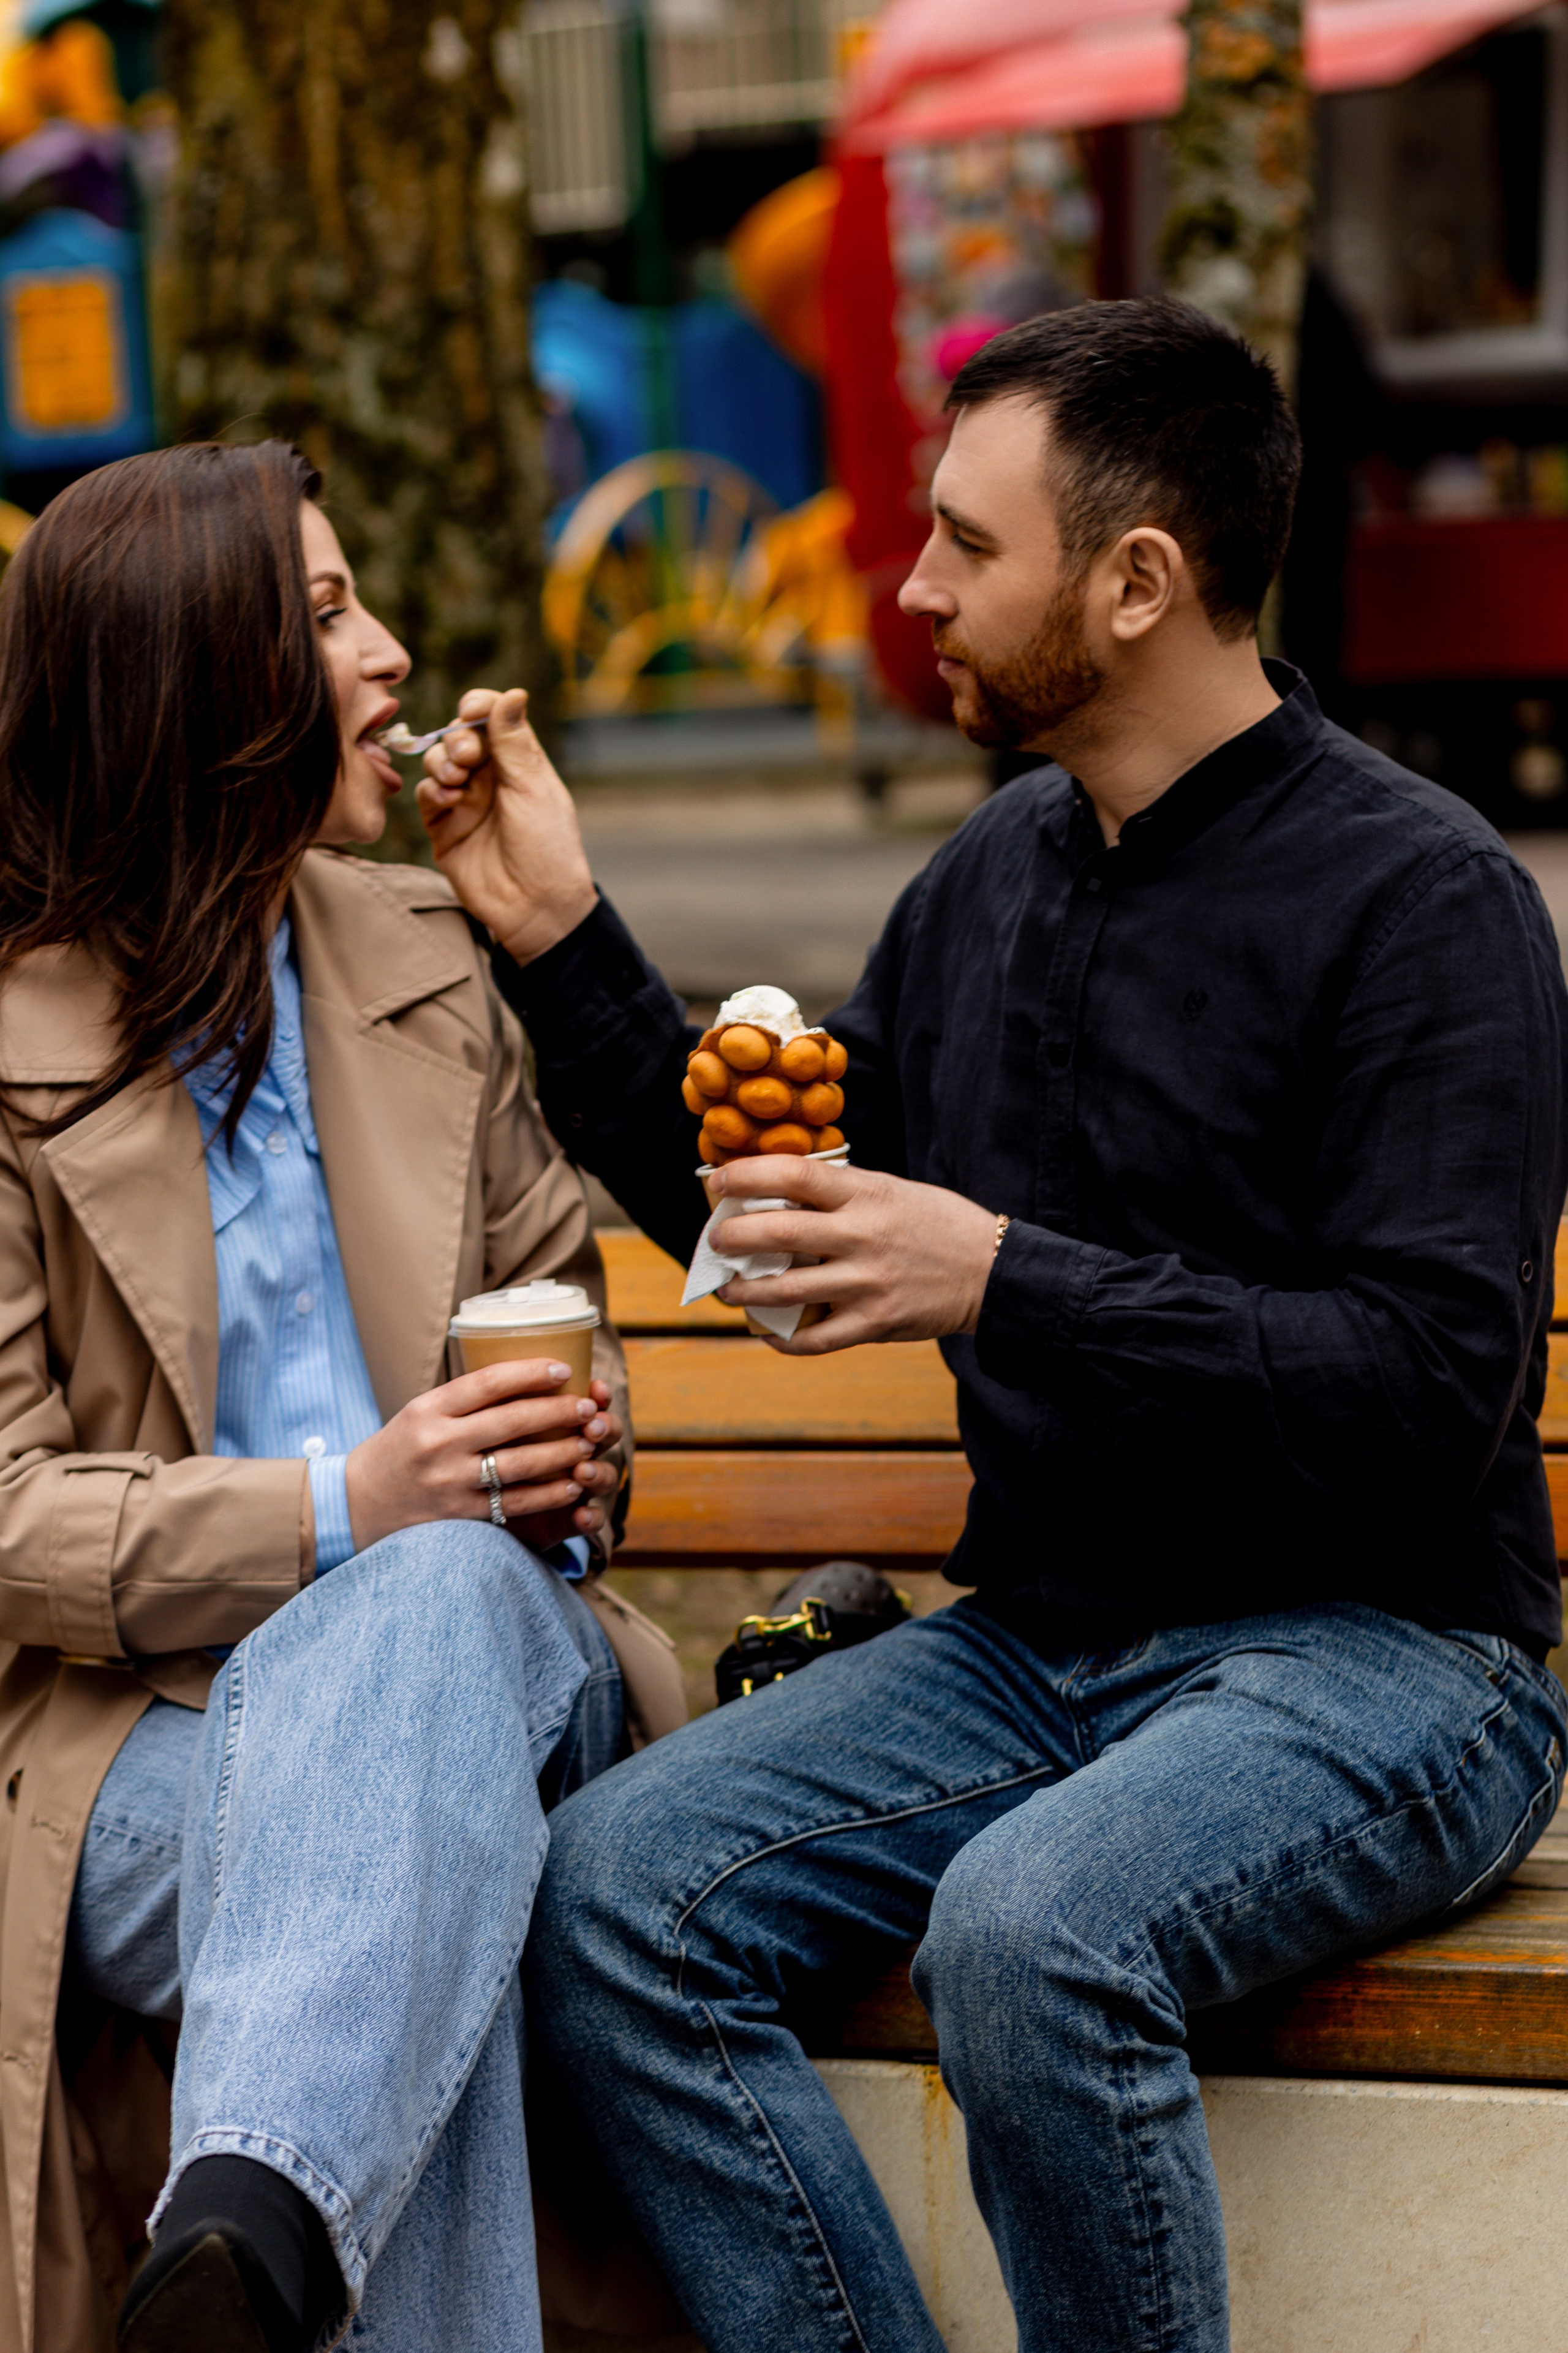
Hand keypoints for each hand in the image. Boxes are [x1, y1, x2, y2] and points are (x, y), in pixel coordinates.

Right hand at [344, 1361, 621, 1551]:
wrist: (357, 1505)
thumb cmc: (399, 1451)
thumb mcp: (419, 1413)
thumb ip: (463, 1401)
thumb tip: (526, 1379)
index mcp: (428, 1409)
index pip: (487, 1382)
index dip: (530, 1372)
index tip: (564, 1368)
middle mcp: (438, 1443)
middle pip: (511, 1421)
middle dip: (558, 1411)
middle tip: (589, 1407)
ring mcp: (449, 1482)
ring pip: (519, 1464)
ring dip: (561, 1452)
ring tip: (589, 1443)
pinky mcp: (459, 1516)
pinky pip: (513, 1503)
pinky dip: (547, 1494)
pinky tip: (571, 1485)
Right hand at [415, 687, 597, 964]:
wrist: (535, 907)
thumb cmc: (547, 848)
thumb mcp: (534, 789)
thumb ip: (515, 742)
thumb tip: (513, 691)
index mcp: (519, 763)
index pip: (491, 718)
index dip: (478, 707)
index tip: (471, 710)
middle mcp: (490, 778)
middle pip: (459, 736)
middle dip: (457, 739)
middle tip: (467, 758)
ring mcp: (465, 801)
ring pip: (437, 762)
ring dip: (441, 762)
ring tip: (457, 781)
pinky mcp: (444, 827)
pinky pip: (425, 794)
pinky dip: (432, 790)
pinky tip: (449, 800)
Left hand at [709, 1157, 997, 1352]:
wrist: (992, 1270)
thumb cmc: (936, 1223)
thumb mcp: (890, 1190)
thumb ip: (840, 1193)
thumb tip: (779, 1193)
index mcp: (863, 1194)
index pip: (790, 1174)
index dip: (744, 1176)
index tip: (717, 1182)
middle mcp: (860, 1236)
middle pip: (775, 1233)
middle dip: (731, 1238)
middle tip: (715, 1241)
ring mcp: (866, 1283)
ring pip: (784, 1291)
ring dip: (744, 1292)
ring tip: (729, 1289)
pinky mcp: (875, 1323)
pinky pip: (814, 1338)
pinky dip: (782, 1338)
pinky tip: (767, 1331)